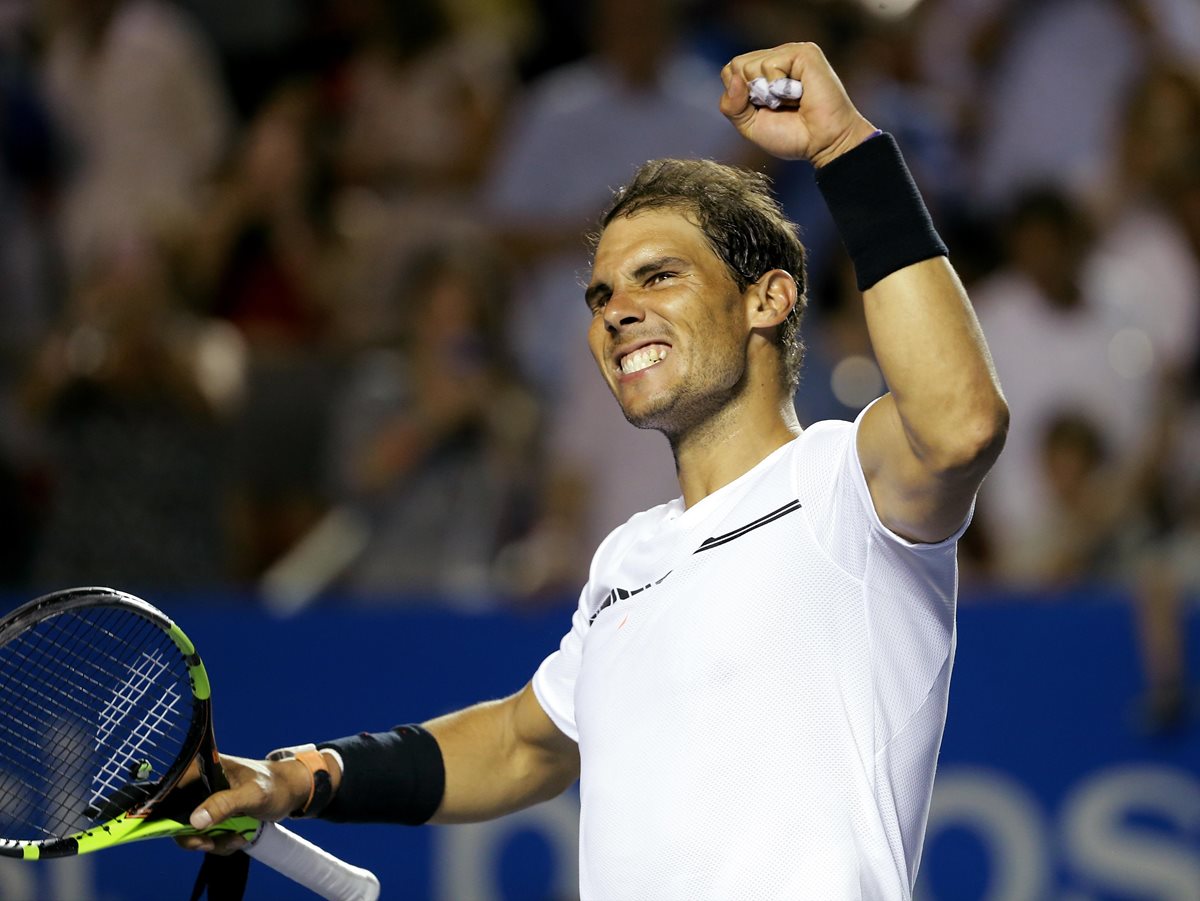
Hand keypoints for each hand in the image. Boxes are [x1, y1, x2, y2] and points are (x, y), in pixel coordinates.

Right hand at [175, 754, 310, 854]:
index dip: (163, 811)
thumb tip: (195, 820)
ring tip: (236, 838)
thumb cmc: (274, 785)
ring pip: (191, 830)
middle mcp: (199, 785)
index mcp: (203, 769)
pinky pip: (205, 837)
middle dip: (192, 835)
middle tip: (209, 843)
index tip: (178, 829)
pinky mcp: (214, 816)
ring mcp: (206, 802)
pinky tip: (239, 837)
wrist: (290, 792)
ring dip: (211, 842)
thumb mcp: (251, 794)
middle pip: (174, 815)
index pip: (170, 788)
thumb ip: (225, 804)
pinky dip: (220, 843)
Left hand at [719, 42, 877, 166]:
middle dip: (752, 95)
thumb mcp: (750, 126)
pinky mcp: (804, 53)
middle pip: (736, 66)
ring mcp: (790, 53)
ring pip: (749, 65)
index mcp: (764, 72)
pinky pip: (770, 64)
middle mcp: (776, 58)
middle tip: (779, 106)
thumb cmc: (793, 136)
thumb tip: (733, 77)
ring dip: (768, 93)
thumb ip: (732, 106)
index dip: (738, 96)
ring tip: (791, 100)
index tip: (764, 110)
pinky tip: (800, 94)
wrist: (823, 144)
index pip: (730, 72)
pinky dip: (780, 87)